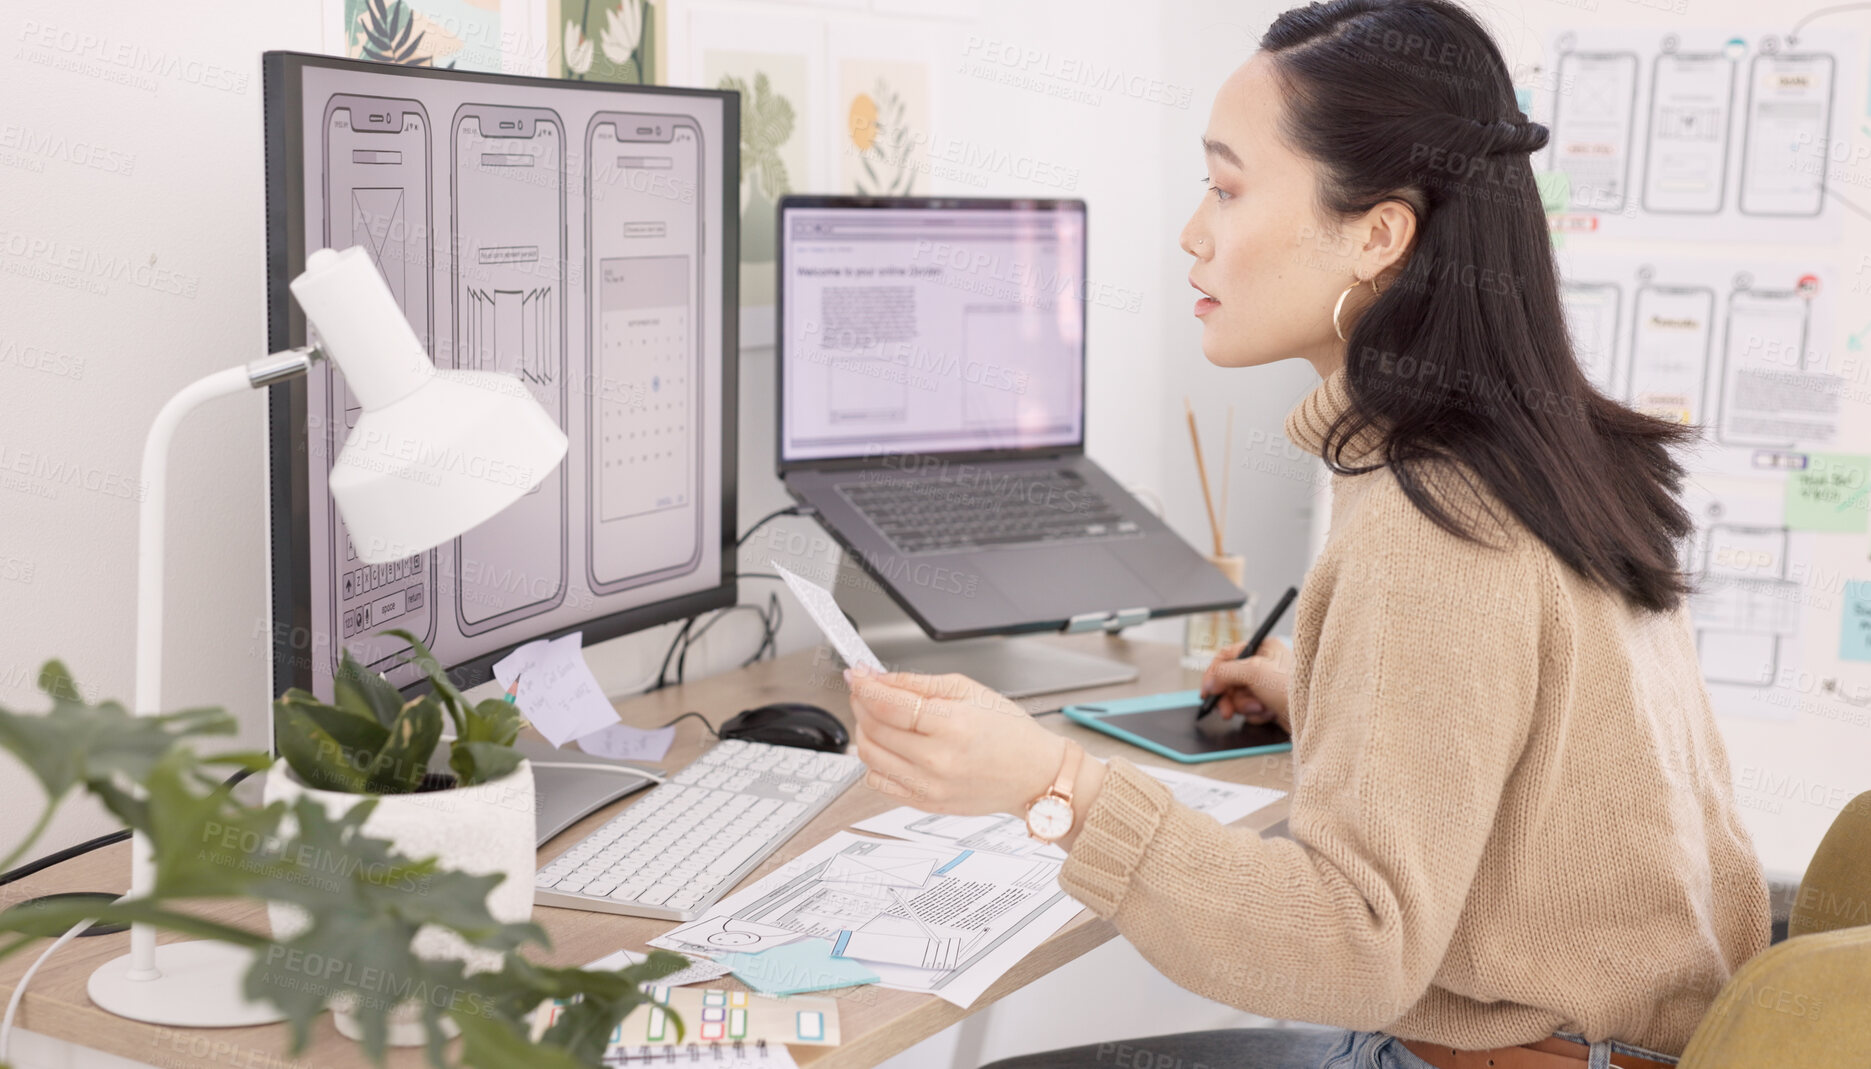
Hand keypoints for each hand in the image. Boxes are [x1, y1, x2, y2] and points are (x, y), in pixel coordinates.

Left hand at [844, 666, 1065, 816]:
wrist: (1034, 774)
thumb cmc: (1011, 733)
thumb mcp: (969, 690)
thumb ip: (918, 682)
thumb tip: (879, 678)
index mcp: (952, 725)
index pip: (888, 704)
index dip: (865, 686)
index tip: (857, 675)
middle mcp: (938, 760)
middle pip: (874, 728)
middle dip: (862, 703)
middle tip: (867, 691)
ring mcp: (930, 786)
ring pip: (870, 756)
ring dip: (864, 731)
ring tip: (877, 717)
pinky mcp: (926, 804)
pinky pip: (879, 783)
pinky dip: (874, 761)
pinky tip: (889, 746)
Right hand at [1199, 635, 1292, 733]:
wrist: (1316, 713)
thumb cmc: (1293, 686)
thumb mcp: (1254, 671)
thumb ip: (1225, 673)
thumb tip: (1210, 682)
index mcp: (1263, 647)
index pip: (1227, 656)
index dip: (1214, 674)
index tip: (1207, 691)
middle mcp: (1266, 664)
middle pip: (1230, 679)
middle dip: (1230, 696)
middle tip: (1226, 711)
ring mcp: (1268, 685)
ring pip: (1239, 696)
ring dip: (1244, 706)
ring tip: (1259, 708)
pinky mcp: (1272, 702)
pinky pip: (1251, 709)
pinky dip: (1255, 714)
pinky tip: (1267, 713)